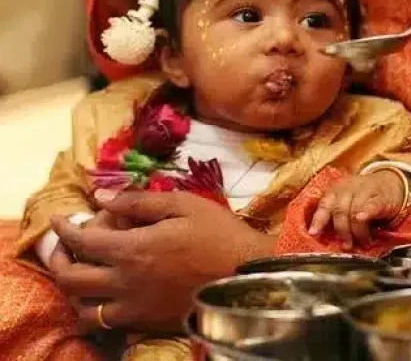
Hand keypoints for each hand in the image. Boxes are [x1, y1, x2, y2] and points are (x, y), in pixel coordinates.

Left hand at [51, 192, 275, 332]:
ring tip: (79, 273)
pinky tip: (106, 295)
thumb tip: (102, 196)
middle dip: (57, 260)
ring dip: (73, 291)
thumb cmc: (218, 234)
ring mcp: (136, 307)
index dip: (64, 228)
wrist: (246, 276)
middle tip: (61, 247)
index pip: (82, 241)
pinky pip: (108, 323)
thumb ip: (139, 201)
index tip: (59, 218)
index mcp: (133, 249)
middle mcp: (126, 283)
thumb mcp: (184, 204)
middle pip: (71, 279)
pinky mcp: (148, 323)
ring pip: (84, 309)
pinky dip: (97, 310)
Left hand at [308, 172, 405, 249]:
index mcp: (336, 190)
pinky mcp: (381, 196)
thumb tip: (326, 238)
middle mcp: (348, 188)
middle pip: (340, 210)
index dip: (318, 220)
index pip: (324, 204)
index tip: (313, 233)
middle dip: (342, 231)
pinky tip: (362, 219)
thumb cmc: (364, 196)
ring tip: (362, 242)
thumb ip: (337, 216)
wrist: (391, 182)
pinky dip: (365, 213)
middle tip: (347, 245)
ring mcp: (365, 190)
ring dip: (357, 230)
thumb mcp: (348, 202)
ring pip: (355, 210)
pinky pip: (371, 205)